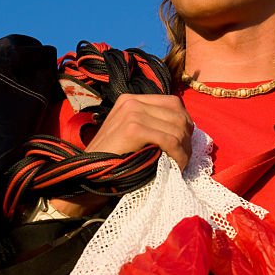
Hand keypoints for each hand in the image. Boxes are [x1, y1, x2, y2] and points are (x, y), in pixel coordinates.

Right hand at [51, 94, 193, 216]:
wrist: (88, 174)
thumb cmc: (113, 160)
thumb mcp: (132, 135)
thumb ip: (152, 125)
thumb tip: (183, 130)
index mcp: (131, 100)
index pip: (173, 103)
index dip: (185, 123)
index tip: (185, 144)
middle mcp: (131, 101)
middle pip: (177, 113)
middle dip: (187, 138)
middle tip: (185, 158)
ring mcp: (132, 113)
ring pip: (176, 127)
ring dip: (184, 149)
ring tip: (181, 164)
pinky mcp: (133, 128)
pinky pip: (169, 140)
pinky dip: (178, 155)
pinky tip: (177, 166)